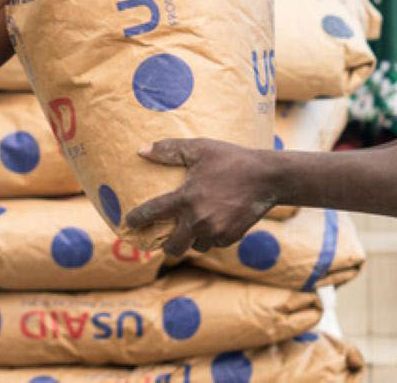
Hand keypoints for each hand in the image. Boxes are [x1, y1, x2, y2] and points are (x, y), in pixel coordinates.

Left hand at [124, 138, 275, 257]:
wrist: (268, 177)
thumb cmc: (231, 159)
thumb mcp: (200, 149)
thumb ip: (169, 150)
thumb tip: (141, 151)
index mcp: (186, 199)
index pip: (152, 213)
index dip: (136, 219)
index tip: (128, 222)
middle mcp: (198, 220)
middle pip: (172, 247)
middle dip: (165, 245)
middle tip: (163, 237)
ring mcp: (216, 232)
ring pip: (195, 247)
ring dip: (190, 241)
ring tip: (190, 230)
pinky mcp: (231, 237)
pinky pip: (214, 244)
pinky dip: (210, 238)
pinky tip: (212, 225)